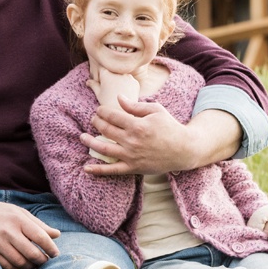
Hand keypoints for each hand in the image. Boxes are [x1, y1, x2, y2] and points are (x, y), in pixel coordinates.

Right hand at [0, 199, 61, 268]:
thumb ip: (38, 224)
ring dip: (31, 267)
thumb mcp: (17, 212)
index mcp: (18, 219)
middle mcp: (8, 231)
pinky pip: (8, 267)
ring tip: (34, 265)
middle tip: (45, 261)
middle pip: (32, 253)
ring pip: (21, 262)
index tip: (55, 253)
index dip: (51, 248)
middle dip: (42, 260)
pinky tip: (23, 268)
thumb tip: (57, 234)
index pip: (41, 237)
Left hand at [82, 97, 199, 174]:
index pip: (112, 116)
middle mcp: (132, 141)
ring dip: (90, 142)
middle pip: (106, 130)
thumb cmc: (170, 127)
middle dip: (96, 122)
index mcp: (138, 125)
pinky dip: (98, 170)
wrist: (185, 150)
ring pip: (104, 149)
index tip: (99, 110)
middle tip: (93, 119)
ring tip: (82, 136)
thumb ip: (135, 106)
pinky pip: (112, 170)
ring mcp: (131, 156)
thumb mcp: (156, 111)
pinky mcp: (133, 168)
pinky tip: (86, 168)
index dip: (102, 111)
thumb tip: (118, 98)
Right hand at [90, 69, 139, 107]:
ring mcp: (127, 76)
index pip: (102, 68)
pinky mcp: (135, 82)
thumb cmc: (107, 103)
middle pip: (113, 71)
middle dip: (111, 77)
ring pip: (122, 75)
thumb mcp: (98, 94)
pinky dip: (128, 85)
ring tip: (118, 92)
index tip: (102, 82)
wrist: (122, 111)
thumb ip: (93, 85)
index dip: (102, 75)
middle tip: (110, 88)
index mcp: (105, 73)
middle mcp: (117, 72)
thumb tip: (88, 81)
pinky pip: (130, 81)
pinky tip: (125, 93)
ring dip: (120, 80)